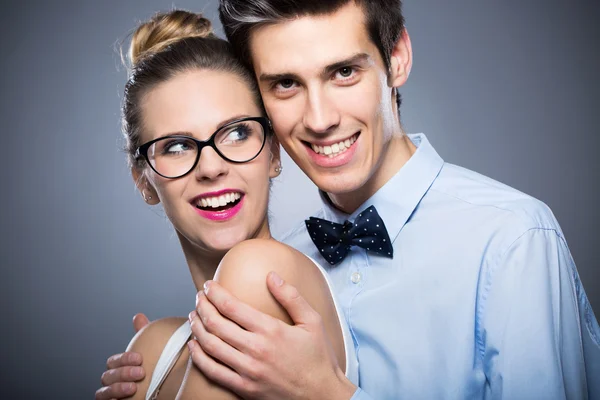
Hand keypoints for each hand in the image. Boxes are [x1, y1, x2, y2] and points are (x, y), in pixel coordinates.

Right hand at [94, 313, 150, 399]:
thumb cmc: (152, 373)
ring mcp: (111, 395)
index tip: (140, 358)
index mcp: (119, 368)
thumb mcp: (150, 353)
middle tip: (140, 373)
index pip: (114, 361)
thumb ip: (142, 336)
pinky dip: (111, 399)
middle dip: (123, 373)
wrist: (159, 394)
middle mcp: (112, 382)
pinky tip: (123, 399)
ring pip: (103, 391)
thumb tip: (138, 316)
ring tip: (133, 387)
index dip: (124, 359)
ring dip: (117, 388)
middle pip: (107, 376)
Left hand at [188, 272, 355, 399]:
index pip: (231, 306)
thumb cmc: (318, 358)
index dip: (214, 293)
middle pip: (215, 324)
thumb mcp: (312, 322)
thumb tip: (271, 276)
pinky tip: (194, 345)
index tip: (208, 285)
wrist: (322, 395)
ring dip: (197, 328)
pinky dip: (198, 356)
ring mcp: (248, 371)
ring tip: (194, 316)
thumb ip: (292, 297)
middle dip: (202, 306)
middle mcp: (256, 350)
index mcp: (271, 330)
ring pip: (210, 346)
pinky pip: (213, 371)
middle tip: (199, 298)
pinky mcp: (244, 388)